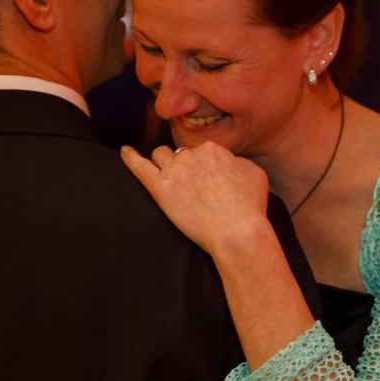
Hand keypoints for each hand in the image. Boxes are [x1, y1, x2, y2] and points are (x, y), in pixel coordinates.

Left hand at [120, 142, 269, 256]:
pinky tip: (124, 152)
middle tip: (192, 188)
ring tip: (169, 179)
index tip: (208, 182)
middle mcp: (192, 155)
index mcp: (213, 149)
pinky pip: (139, 167)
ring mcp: (174, 170)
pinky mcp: (160, 189)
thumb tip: (230, 162)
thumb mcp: (255, 174)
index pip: (202, 152)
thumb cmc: (249, 208)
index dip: (204, 167)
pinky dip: (130, 158)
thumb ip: (239, 163)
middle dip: (185, 167)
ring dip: (164, 164)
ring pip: (161, 156)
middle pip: (181, 154)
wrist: (236, 231)